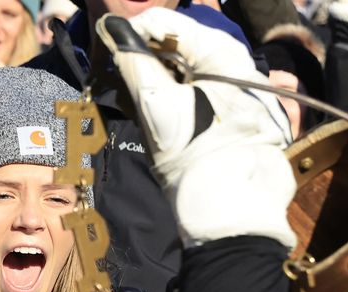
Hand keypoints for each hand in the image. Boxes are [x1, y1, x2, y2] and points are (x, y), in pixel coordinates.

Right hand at [99, 8, 295, 246]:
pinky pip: (199, 87)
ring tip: (139, 104)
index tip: (107, 58)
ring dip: (157, 78)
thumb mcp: (157, 108)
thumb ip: (134, 63)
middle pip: (176, 42)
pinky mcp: (238, 108)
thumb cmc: (196, 160)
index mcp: (221, 51)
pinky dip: (175, 95)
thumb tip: (113, 28)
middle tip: (118, 83)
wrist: (233, 213)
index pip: (164, 22)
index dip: (129, 35)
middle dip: (144, 58)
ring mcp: (239, 84)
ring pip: (184, 65)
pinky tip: (162, 116)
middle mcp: (235, 60)